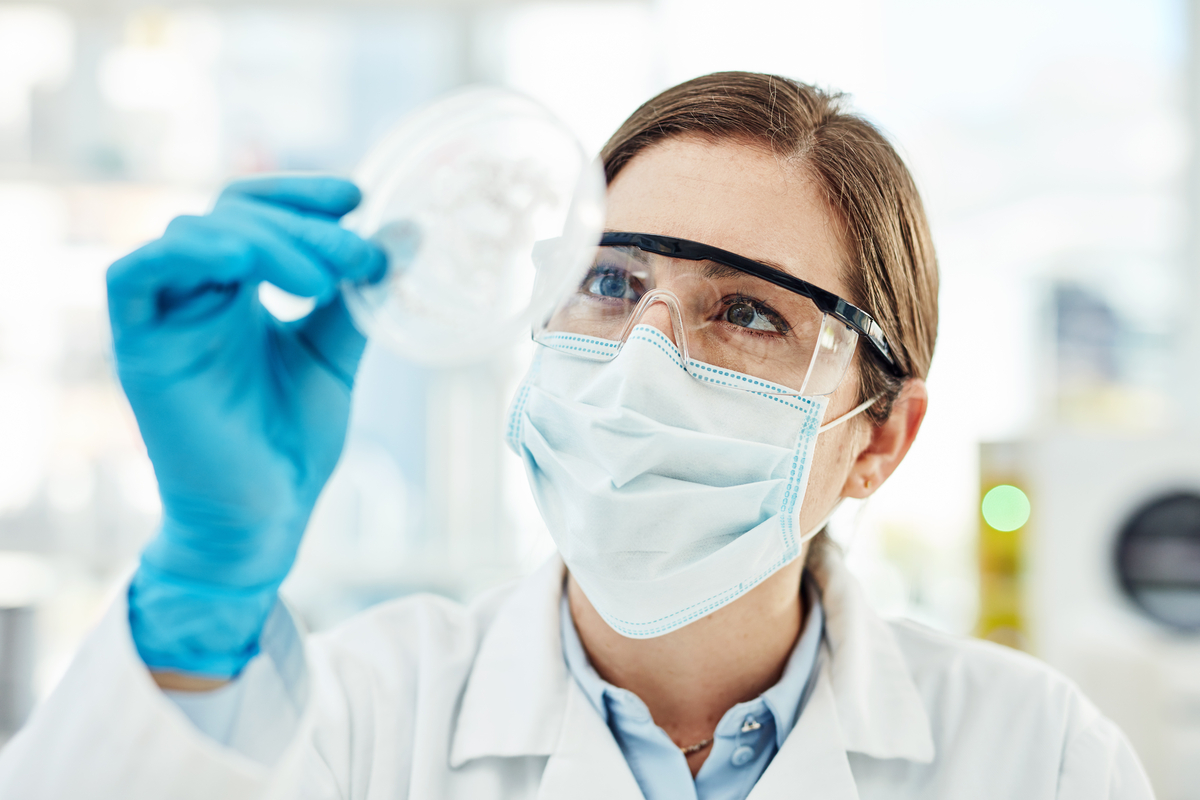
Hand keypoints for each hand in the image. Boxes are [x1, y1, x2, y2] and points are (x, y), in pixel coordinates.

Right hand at [110, 175, 388, 677]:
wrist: (264, 519)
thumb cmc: (291, 443)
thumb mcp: (334, 356)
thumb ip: (358, 297)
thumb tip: (409, 235)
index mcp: (236, 290)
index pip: (255, 209)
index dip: (301, 194)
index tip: (358, 198)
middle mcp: (195, 294)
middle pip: (234, 215)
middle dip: (305, 226)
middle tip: (362, 255)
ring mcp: (164, 317)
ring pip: (196, 234)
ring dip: (267, 241)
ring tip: (325, 282)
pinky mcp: (139, 348)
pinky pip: (136, 276)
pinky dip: (188, 256)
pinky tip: (244, 263)